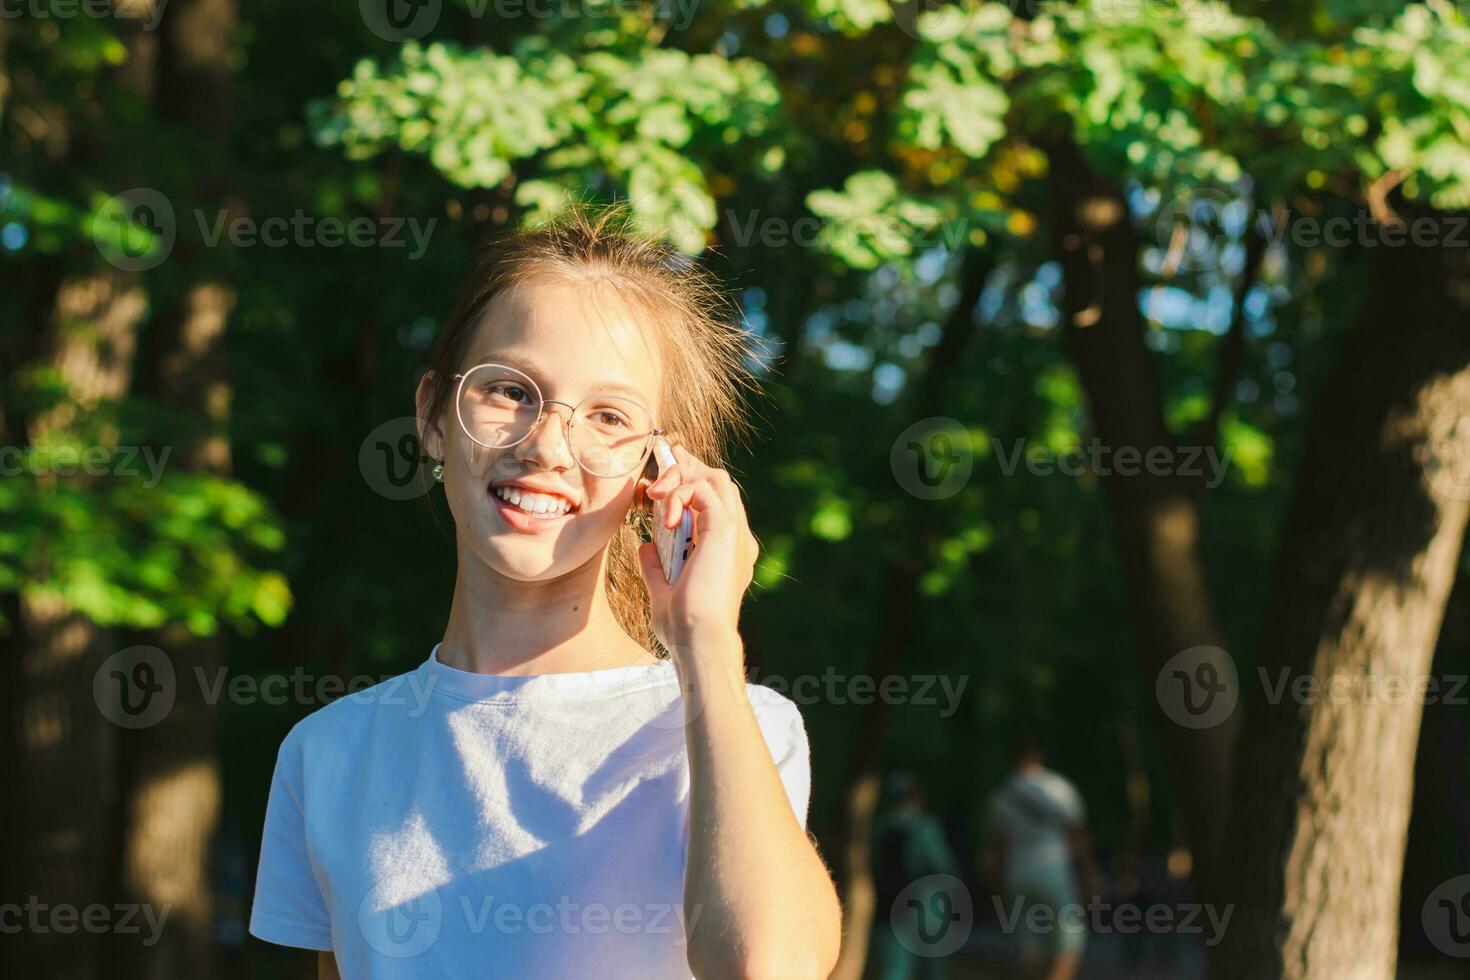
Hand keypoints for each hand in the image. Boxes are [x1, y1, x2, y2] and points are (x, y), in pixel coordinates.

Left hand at [635, 444, 758, 659]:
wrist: (697, 638)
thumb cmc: (682, 627)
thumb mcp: (664, 591)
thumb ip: (657, 568)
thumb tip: (646, 547)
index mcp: (727, 553)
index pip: (716, 504)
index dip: (692, 484)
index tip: (664, 480)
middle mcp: (736, 540)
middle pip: (720, 483)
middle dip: (687, 470)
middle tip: (659, 466)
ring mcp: (734, 532)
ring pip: (716, 479)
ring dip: (681, 477)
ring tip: (654, 493)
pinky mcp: (725, 529)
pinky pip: (702, 490)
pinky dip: (677, 495)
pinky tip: (661, 517)